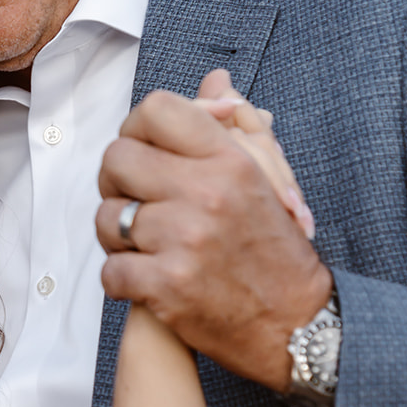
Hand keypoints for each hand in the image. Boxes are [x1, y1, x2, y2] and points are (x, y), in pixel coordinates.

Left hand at [96, 78, 331, 390]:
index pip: (156, 110)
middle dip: (117, 181)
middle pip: (116, 159)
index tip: (142, 151)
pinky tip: (146, 278)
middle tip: (134, 200)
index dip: (136, 128)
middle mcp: (206, 194)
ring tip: (143, 243)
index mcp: (230, 161)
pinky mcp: (166, 286)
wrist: (298, 325)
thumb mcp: (267, 179)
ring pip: (107, 217)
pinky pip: (110, 269)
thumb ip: (234, 127)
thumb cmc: (277, 251)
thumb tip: (214, 81)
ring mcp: (184, 240)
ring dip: (117, 233)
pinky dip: (122, 278)